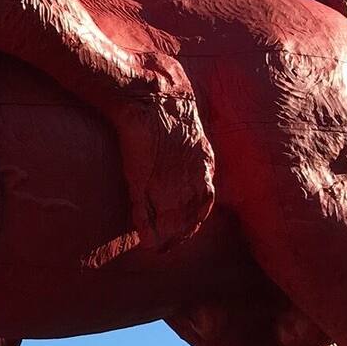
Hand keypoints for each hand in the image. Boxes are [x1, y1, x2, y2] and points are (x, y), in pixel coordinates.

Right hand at [119, 95, 214, 251]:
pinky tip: (146, 242)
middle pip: (188, 217)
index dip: (197, 218)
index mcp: (203, 166)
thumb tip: (196, 157)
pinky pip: (145, 214)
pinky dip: (146, 230)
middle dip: (181, 234)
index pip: (204, 202)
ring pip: (169, 220)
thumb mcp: (193, 129)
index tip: (191, 228)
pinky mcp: (141, 181)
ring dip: (165, 238)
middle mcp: (188, 178)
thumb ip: (195, 150)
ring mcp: (165, 181)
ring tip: (160, 249)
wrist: (151, 96)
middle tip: (172, 247)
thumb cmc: (168, 106)